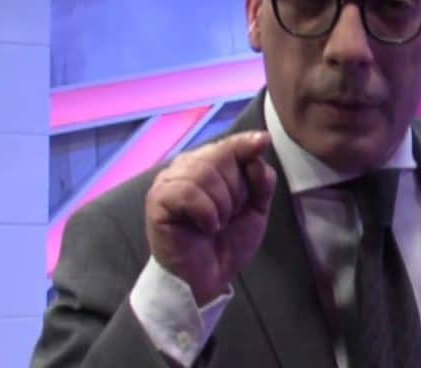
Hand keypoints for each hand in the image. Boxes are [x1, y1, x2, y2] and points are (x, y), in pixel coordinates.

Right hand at [144, 131, 276, 305]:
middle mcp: (187, 167)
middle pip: (221, 156)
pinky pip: (188, 192)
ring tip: (217, 224)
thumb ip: (260, 180)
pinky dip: (206, 213)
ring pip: (204, 173)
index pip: (230, 144)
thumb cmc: (227, 243)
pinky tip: (206, 228)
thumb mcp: (255, 209)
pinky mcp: (158, 200)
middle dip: (236, 191)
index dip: (245, 143)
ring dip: (221, 205)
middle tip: (229, 216)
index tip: (263, 142)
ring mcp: (169, 181)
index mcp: (210, 165)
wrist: (207, 279)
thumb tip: (259, 151)